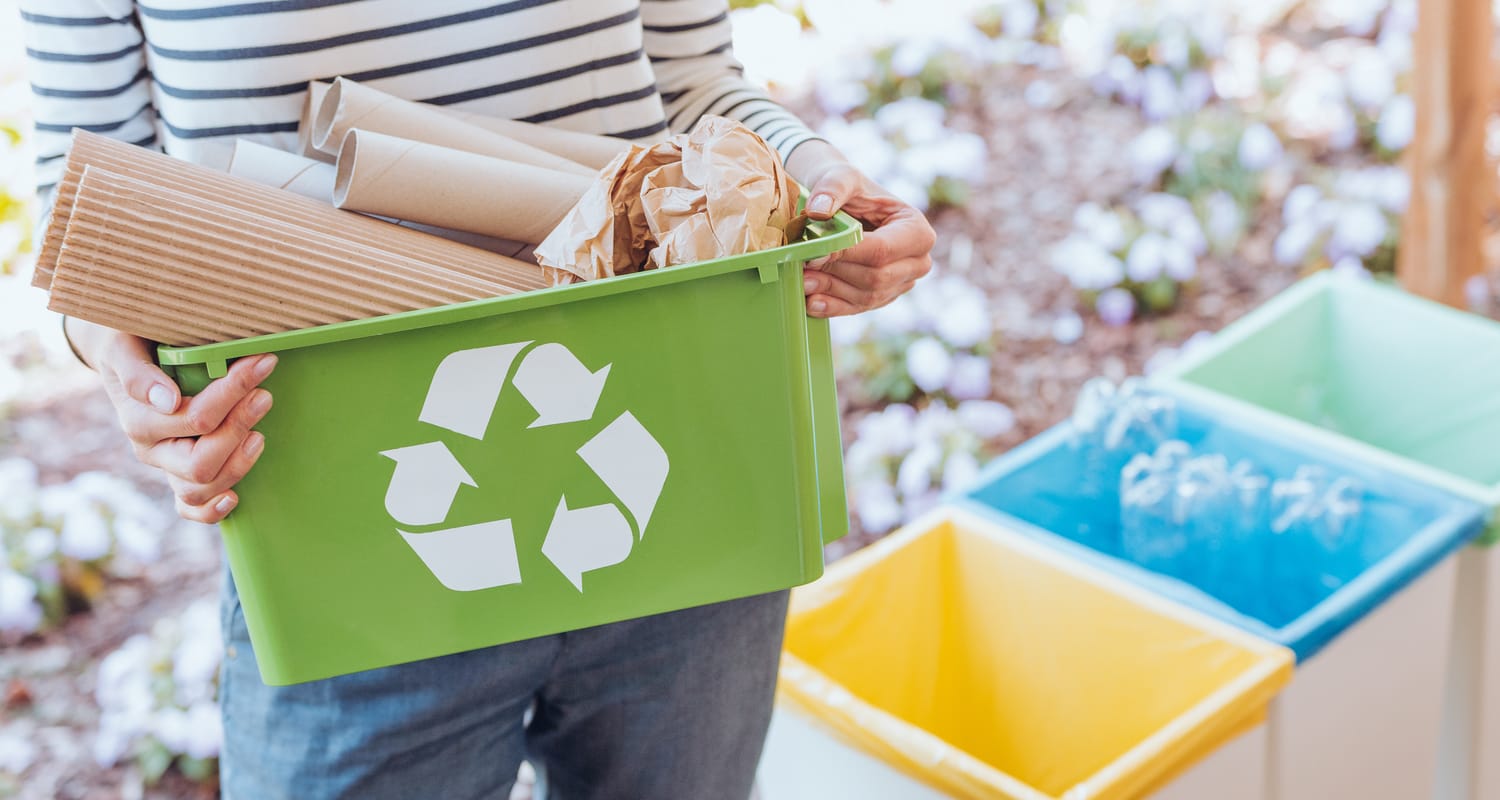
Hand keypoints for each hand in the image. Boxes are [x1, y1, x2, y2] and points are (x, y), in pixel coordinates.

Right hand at [86, 326, 276, 523]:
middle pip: (201, 462)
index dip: (233, 392)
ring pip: (200, 489)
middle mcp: (151, 450)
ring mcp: (166, 467)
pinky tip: (234, 499)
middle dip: (238, 428)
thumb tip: (167, 400)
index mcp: (138, 420)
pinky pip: (190, 509)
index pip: (194, 418)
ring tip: (259, 435)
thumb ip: (138, 373)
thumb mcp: (124, 347)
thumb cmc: (132, 344)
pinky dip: (211, 511)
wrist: (124, 353)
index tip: (263, 362)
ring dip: (238, 465)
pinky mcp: (179, 476)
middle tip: (264, 395)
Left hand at [786, 141, 935, 317]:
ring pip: (866, 296)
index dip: (847, 254)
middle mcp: (918, 261)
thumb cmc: (849, 188)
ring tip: (801, 281)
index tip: (814, 253)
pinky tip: (812, 303)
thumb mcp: (842, 177)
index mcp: (917, 230)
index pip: (882, 250)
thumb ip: (832, 188)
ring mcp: (902, 283)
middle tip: (802, 267)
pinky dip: (834, 306)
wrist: (845, 204)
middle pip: (876, 277)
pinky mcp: (883, 297)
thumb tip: (818, 210)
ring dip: (831, 291)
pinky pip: (859, 308)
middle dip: (837, 274)